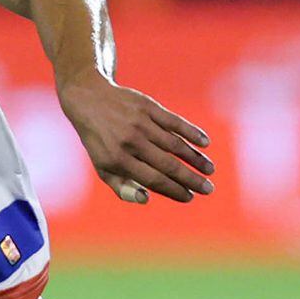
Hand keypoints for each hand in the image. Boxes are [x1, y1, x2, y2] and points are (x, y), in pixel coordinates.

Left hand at [57, 73, 213, 203]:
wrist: (89, 99)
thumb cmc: (99, 140)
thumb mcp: (102, 167)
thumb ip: (122, 187)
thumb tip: (146, 199)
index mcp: (118, 160)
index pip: (153, 179)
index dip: (174, 190)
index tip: (190, 197)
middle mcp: (130, 141)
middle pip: (168, 164)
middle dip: (191, 179)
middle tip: (208, 189)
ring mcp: (140, 123)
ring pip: (175, 144)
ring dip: (195, 159)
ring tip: (210, 169)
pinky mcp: (148, 106)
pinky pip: (174, 121)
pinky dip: (192, 132)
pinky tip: (205, 143)